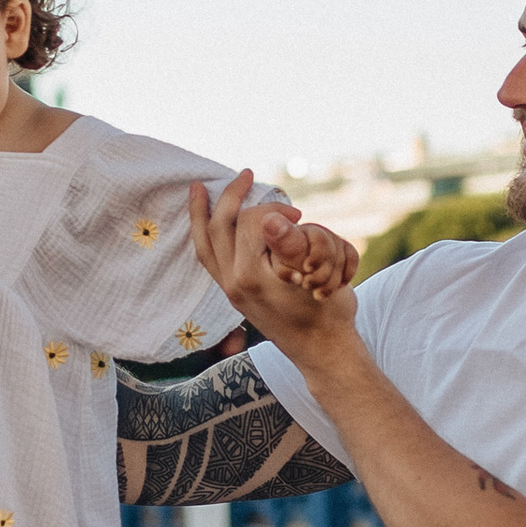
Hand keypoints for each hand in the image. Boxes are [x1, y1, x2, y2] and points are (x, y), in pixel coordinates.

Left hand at [191, 174, 358, 358]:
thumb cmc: (327, 313)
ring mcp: (231, 290)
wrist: (323, 352)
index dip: (275, 209)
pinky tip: (205, 223)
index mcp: (251, 275)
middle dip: (232, 196)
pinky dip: (205, 237)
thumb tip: (268, 220)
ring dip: (201, 214)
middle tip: (246, 174)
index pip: (253, 221)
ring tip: (198, 189)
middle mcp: (233, 282)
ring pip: (205, 245)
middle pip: (219, 227)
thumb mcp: (318, 274)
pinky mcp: (236, 296)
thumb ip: (292, 245)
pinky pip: (209, 260)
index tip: (297, 213)